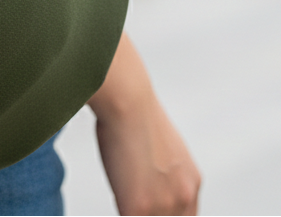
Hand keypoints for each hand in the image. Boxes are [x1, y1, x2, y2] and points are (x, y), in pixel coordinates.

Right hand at [89, 33, 200, 215]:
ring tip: (124, 194)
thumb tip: (149, 179)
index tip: (151, 208)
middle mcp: (184, 197)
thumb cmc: (134, 113)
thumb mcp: (162, 147)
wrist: (127, 100)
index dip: (165, 213)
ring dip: (135, 211)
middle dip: (150, 213)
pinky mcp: (140, 208)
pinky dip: (120, 208)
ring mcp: (164, 205)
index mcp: (191, 182)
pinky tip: (115, 195)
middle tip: (135, 202)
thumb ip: (164, 172)